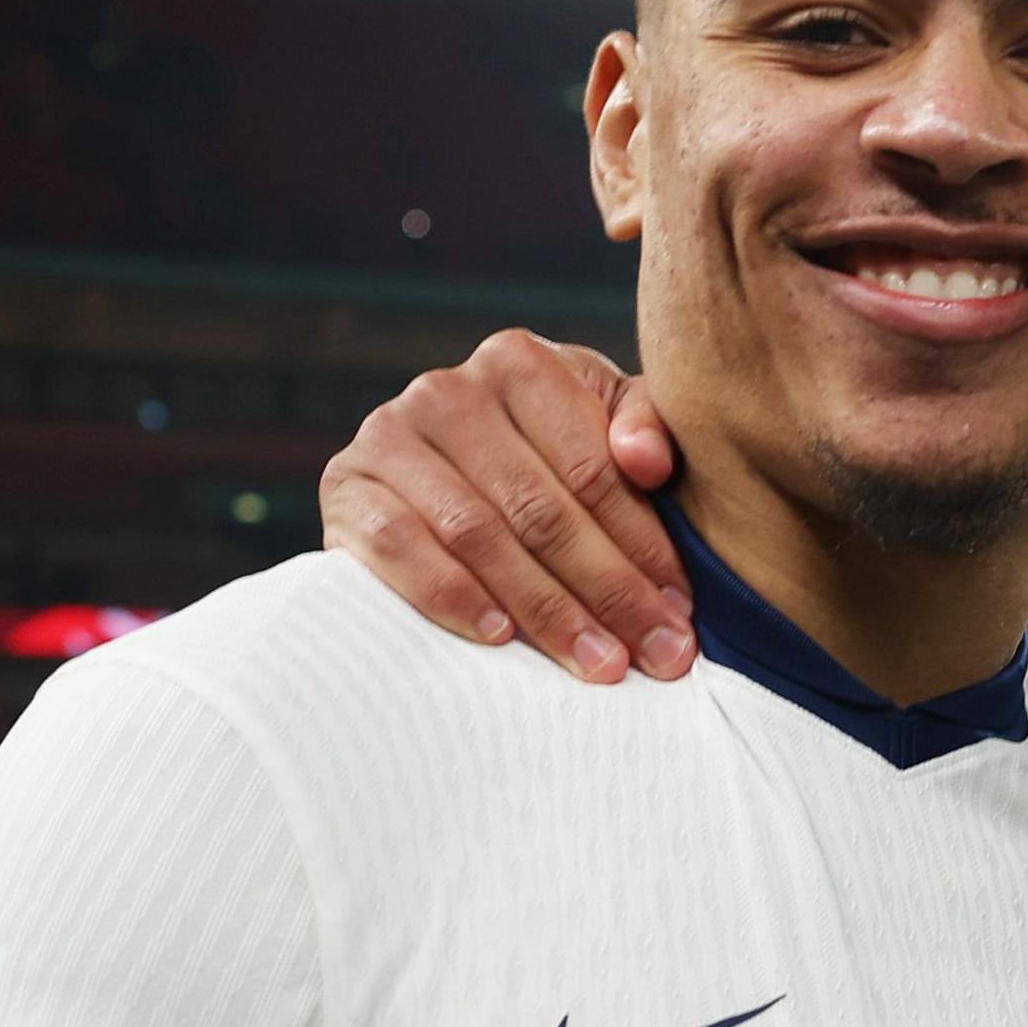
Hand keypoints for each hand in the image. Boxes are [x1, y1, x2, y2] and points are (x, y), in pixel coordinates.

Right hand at [319, 329, 695, 682]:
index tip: (682, 609)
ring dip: (545, 609)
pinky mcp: (345, 486)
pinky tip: (500, 637)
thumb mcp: (605, 428)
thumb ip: (645, 429)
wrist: (438, 474)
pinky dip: (450, 595)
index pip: (592, 469)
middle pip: (540, 510)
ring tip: (598, 663)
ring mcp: (388, 435)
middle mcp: (447, 390)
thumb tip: (647, 461)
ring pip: (479, 536)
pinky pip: (399, 547)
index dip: (643, 545)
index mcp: (519, 363)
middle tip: (658, 656)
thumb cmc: (550, 455)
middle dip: (608, 592)